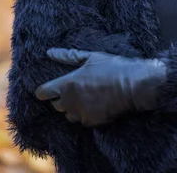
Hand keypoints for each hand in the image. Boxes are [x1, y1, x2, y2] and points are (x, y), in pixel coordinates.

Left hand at [34, 48, 166, 126]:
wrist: (133, 85)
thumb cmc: (112, 67)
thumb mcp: (90, 57)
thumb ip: (68, 56)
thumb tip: (50, 52)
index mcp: (68, 84)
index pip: (43, 93)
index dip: (44, 91)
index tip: (48, 89)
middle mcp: (70, 102)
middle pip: (55, 105)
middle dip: (61, 98)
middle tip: (74, 88)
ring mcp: (80, 114)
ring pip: (68, 114)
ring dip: (72, 107)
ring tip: (85, 96)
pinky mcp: (91, 122)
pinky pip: (82, 120)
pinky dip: (85, 114)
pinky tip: (95, 104)